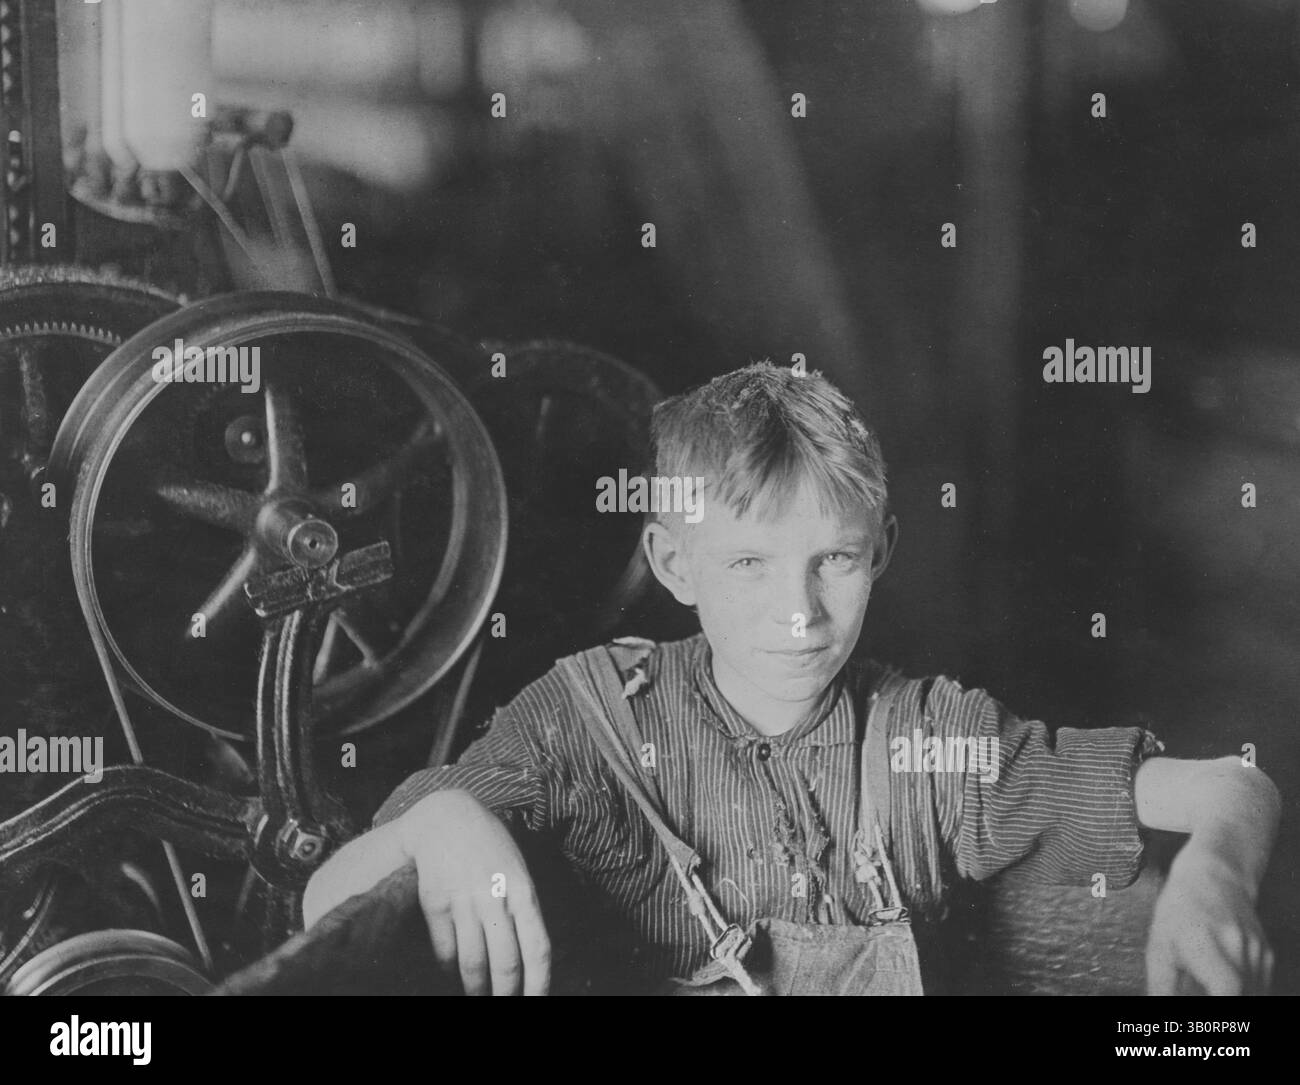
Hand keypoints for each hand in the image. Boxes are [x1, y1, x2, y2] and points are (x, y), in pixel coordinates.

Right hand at [303, 789, 550, 994]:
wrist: (445, 818)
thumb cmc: (488, 847)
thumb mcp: (516, 870)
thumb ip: (522, 908)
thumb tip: (528, 959)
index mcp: (523, 891)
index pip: (538, 949)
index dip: (539, 984)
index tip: (536, 1002)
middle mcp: (495, 898)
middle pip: (506, 964)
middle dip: (505, 994)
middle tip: (502, 1004)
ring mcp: (464, 901)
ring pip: (473, 964)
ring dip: (476, 989)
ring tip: (478, 996)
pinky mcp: (435, 902)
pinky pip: (444, 951)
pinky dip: (448, 969)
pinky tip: (452, 973)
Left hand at [1145, 844, 1272, 994]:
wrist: (1212, 876)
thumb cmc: (1179, 910)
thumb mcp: (1159, 945)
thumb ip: (1162, 985)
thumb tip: (1162, 1009)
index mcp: (1205, 943)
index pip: (1227, 989)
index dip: (1221, 1008)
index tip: (1206, 1010)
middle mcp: (1237, 947)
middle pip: (1242, 996)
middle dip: (1224, 1006)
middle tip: (1201, 994)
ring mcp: (1257, 952)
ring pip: (1253, 993)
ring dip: (1234, 998)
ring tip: (1209, 985)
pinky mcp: (1267, 956)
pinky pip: (1259, 986)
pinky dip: (1243, 992)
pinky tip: (1223, 981)